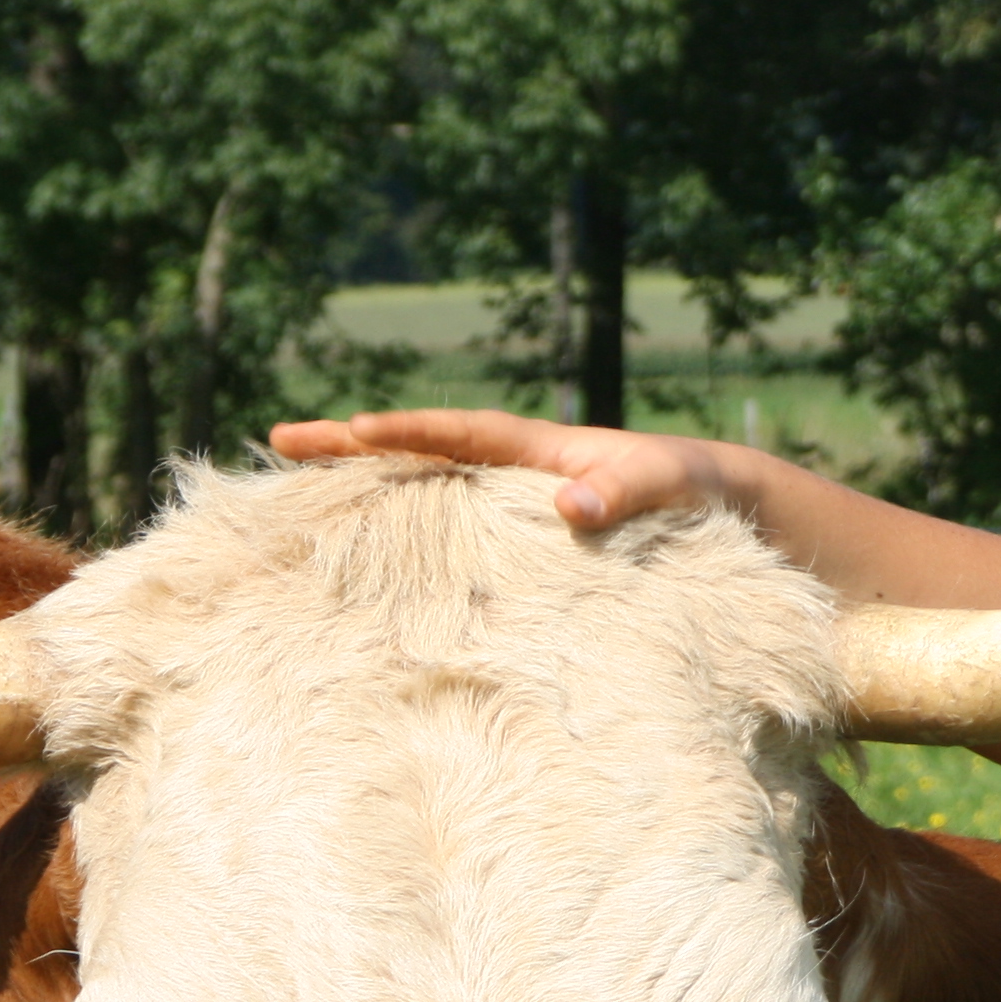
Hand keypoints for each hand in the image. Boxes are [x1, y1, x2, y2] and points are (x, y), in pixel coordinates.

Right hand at [267, 408, 749, 530]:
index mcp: (538, 450)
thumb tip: (571, 507)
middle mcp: (511, 476)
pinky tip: (366, 569)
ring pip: (424, 494)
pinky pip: (449, 540)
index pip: (462, 434)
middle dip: (353, 448)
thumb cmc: (694, 489)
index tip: (356, 432)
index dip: (410, 432)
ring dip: (365, 495)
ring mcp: (507, 511)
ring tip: (294, 503)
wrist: (721, 511)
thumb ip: (625, 488)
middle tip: (279, 442)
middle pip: (420, 455)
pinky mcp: (517, 549)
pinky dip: (406, 543)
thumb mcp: (667, 482)